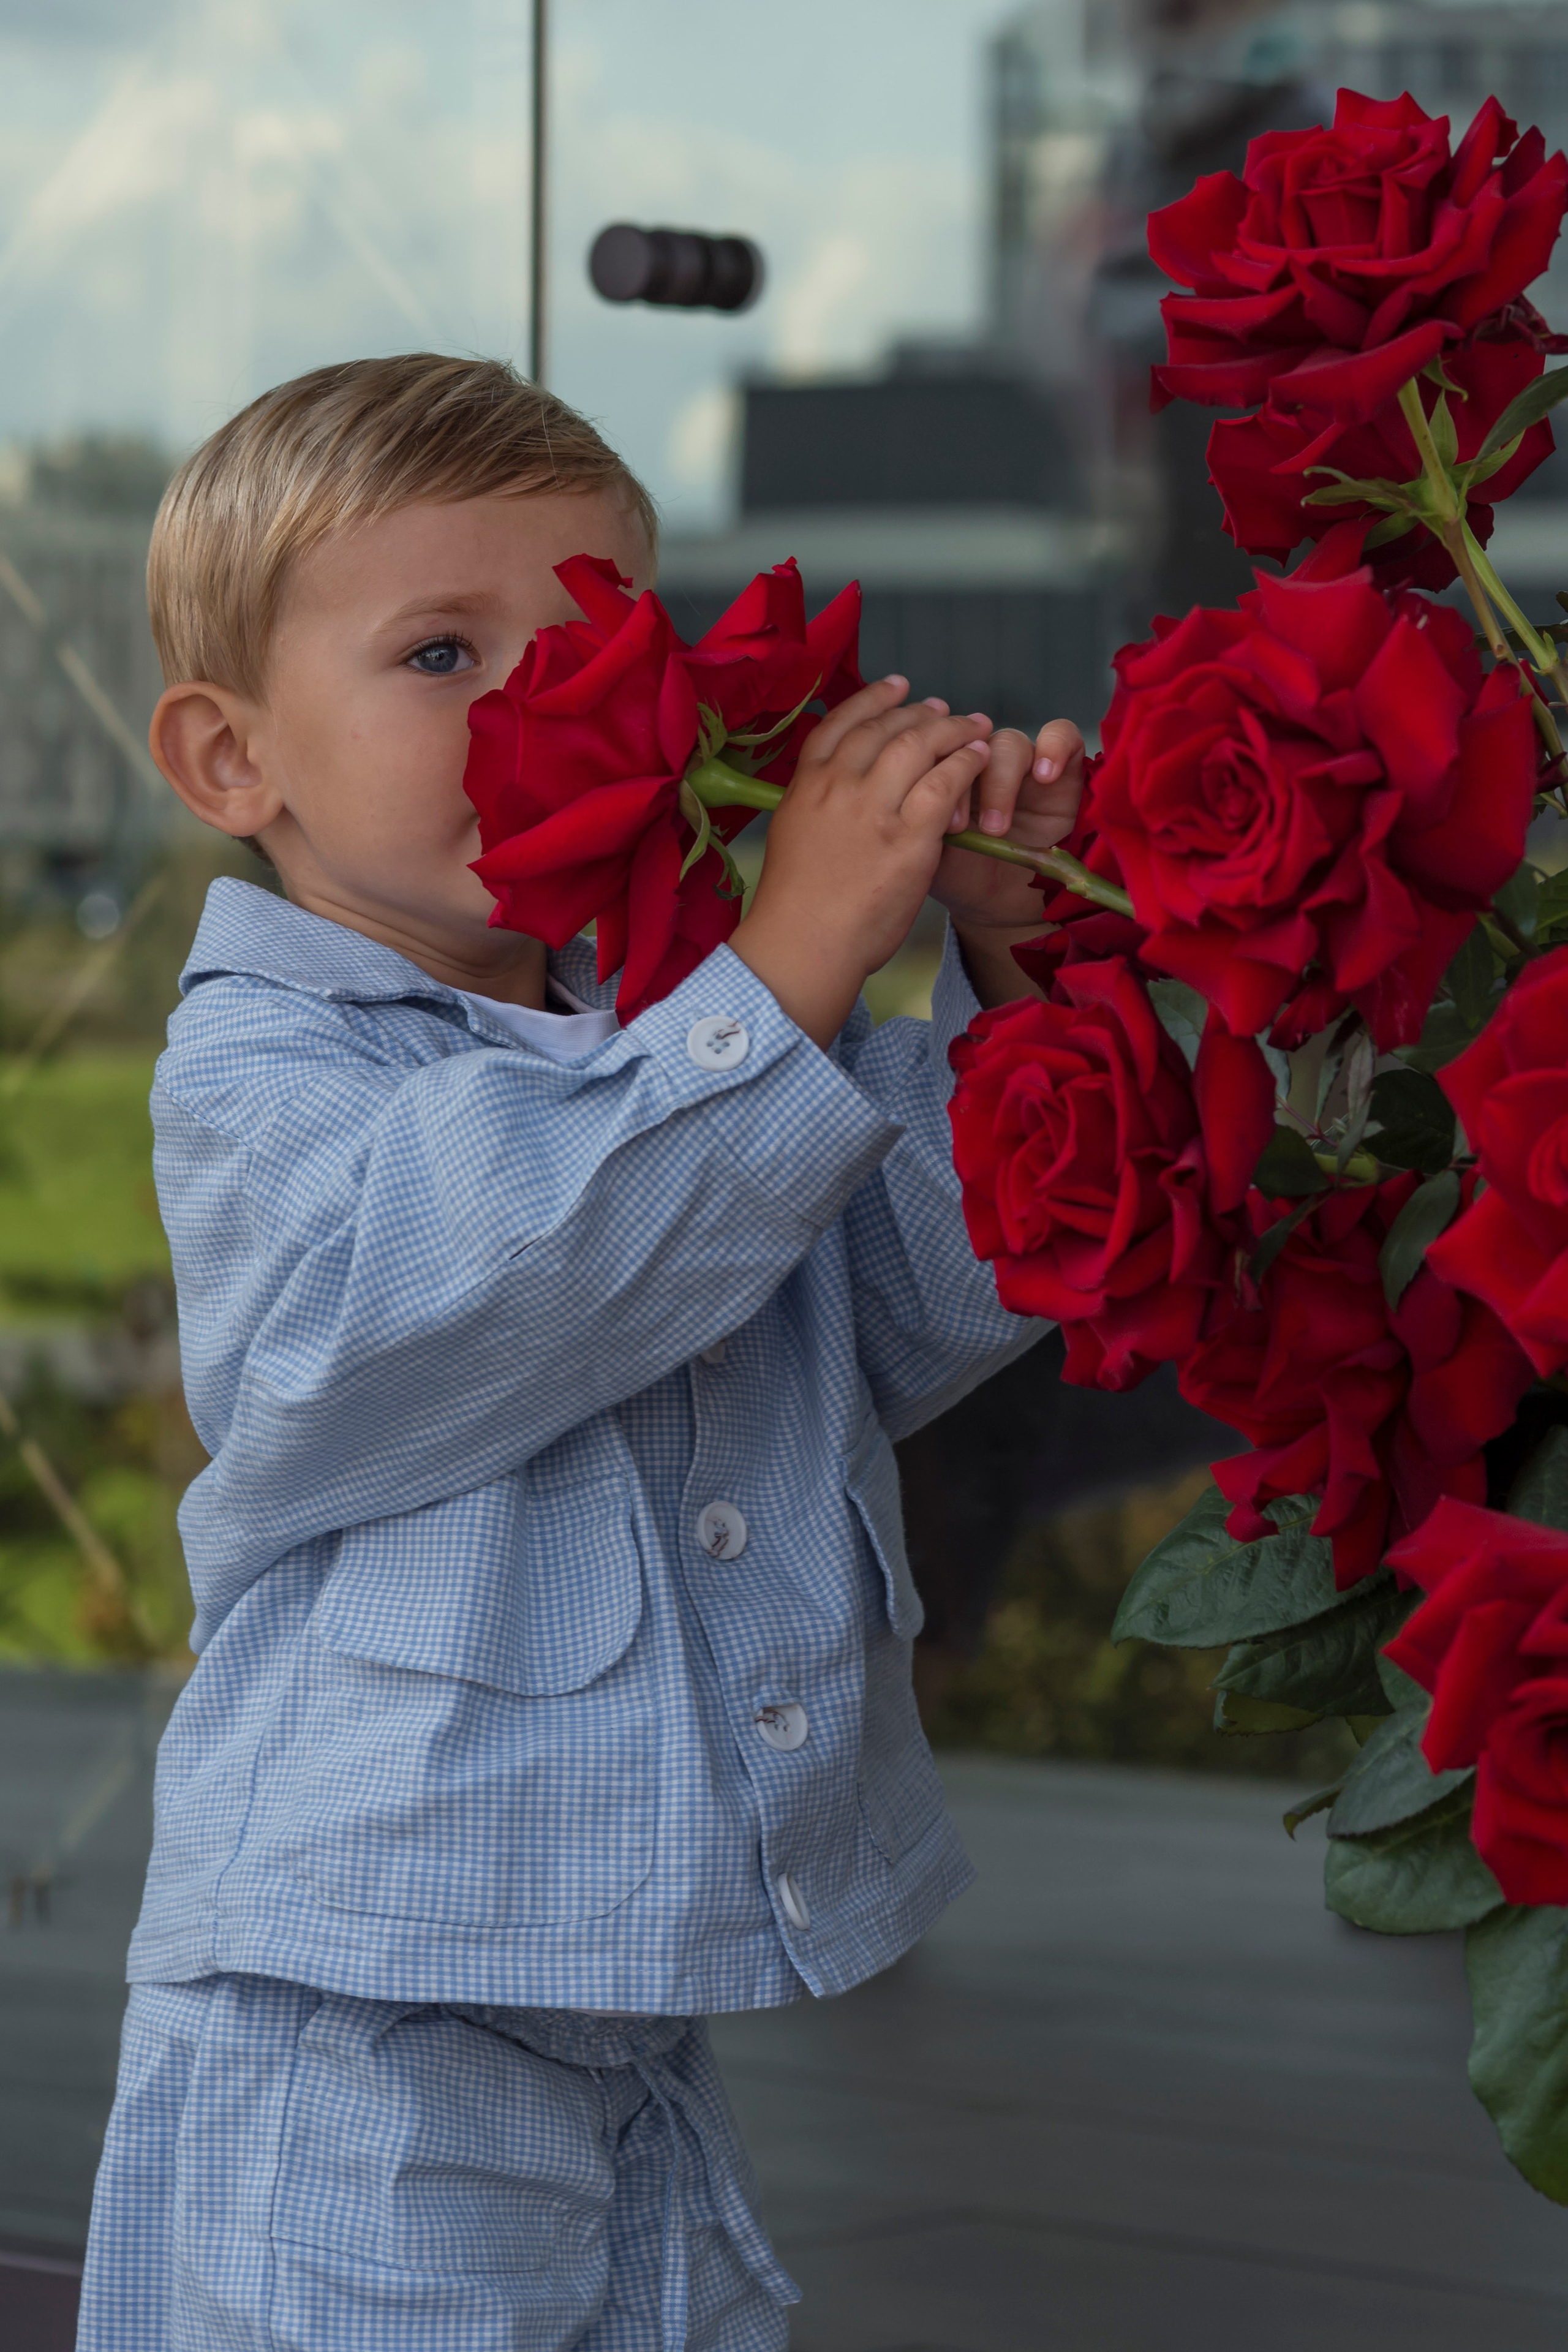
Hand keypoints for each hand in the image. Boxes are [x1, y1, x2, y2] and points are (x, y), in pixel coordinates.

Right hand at [730, 676, 992, 1047]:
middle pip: (885, 728)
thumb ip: (814, 803)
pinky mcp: (909, 836)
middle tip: (945, 708)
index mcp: (806, 784)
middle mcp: (839, 786)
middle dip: (920, 711)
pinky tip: (980, 758)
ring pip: (919, 745)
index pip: (840, 723)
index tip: (897, 686)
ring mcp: (874, 808)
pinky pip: (946, 782)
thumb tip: (831, 786)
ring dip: (951, 729)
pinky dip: (966, 763)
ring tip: (973, 727)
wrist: (805, 944)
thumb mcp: (792, 835)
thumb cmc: (797, 905)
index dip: (872, 699)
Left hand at [927, 715, 1085, 1009]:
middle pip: (970, 735)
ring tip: (995, 829)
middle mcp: (979, 756)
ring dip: (998, 781)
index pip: (929, 735)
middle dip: (957, 775)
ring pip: (1007, 741)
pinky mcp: (1062, 773)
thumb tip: (895, 785)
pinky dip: (1053, 747)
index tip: (912, 810)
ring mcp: (1019, 763)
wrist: (996, 909)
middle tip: (954, 827)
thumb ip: (908, 809)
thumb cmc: (955, 875)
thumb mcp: (917, 848)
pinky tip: (1044, 775)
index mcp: (939, 765)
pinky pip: (1062, 736)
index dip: (922, 759)